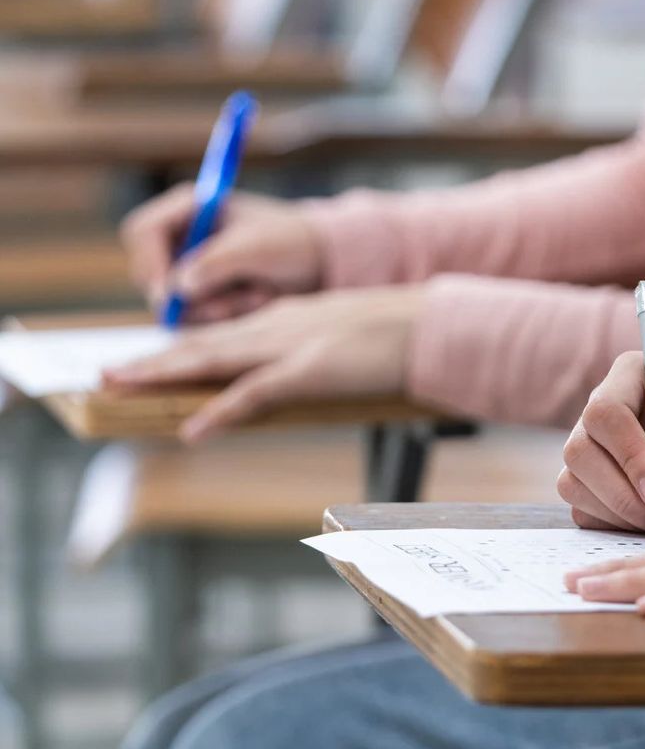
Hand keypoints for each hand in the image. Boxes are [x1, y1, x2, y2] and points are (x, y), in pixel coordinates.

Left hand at [104, 286, 426, 441]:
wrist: (431, 325)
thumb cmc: (401, 335)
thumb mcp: (348, 339)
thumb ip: (319, 352)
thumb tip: (307, 371)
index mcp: (288, 319)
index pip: (223, 335)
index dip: (182, 350)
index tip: (151, 362)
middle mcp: (278, 327)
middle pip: (203, 344)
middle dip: (153, 360)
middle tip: (108, 373)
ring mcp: (291, 347)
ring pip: (212, 359)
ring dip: (162, 374)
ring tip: (120, 386)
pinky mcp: (309, 371)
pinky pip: (254, 395)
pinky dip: (219, 412)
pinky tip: (192, 429)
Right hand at [122, 185, 322, 319]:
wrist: (322, 264)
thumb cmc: (292, 241)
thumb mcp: (257, 247)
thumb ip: (216, 262)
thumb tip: (178, 287)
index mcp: (190, 208)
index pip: (143, 231)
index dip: (150, 262)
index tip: (169, 292)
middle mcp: (182, 239)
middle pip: (149, 274)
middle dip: (188, 297)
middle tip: (227, 307)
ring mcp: (190, 270)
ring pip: (173, 304)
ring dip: (217, 308)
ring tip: (259, 295)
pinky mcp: (203, 297)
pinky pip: (195, 320)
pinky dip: (227, 317)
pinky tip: (257, 302)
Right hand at [558, 353, 644, 535]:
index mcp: (639, 375)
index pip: (604, 412)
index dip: (628, 455)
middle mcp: (614, 410)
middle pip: (579, 451)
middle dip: (619, 492)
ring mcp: (608, 451)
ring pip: (575, 484)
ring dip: (617, 513)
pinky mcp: (611, 488)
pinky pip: (588, 512)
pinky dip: (616, 527)